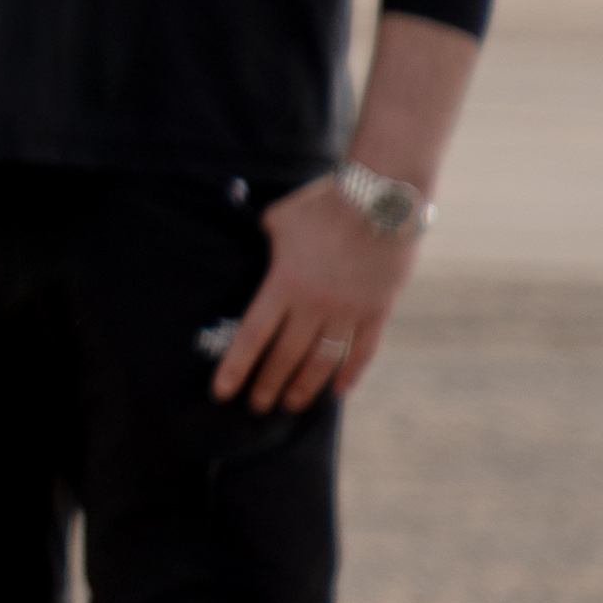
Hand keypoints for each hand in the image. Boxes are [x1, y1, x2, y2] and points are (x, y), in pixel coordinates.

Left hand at [212, 178, 419, 410]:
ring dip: (305, 386)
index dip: (236, 367)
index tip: (222, 392)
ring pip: (323, 360)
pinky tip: (339, 391)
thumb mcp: (278, 221)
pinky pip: (363, 350)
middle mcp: (314, 304)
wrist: (381, 197)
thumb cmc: (322, 204)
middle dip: (268, 384)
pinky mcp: (378, 309)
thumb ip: (266, 244)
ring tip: (291, 403)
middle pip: (285, 356)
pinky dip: (350, 373)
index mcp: (283, 284)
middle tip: (257, 405)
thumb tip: (259, 253)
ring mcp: (348, 310)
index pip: (253, 337)